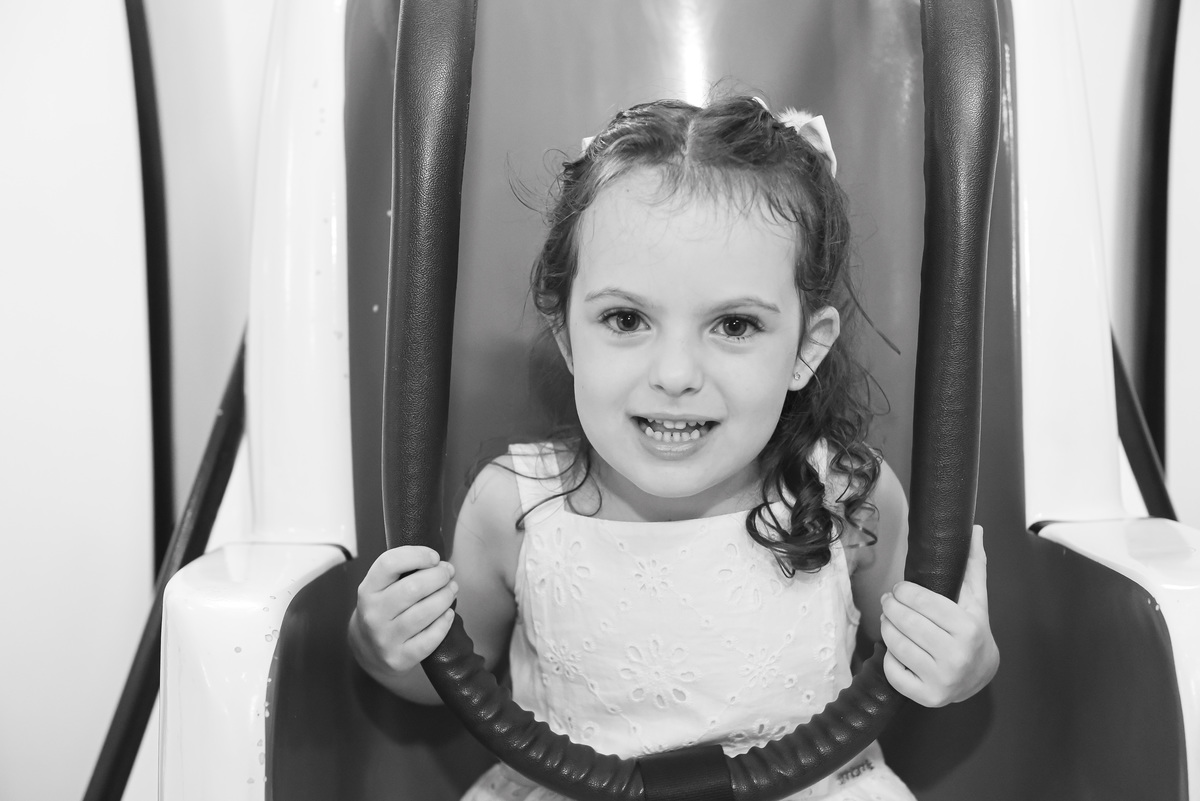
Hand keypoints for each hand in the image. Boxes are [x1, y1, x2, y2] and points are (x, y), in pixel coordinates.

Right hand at [348, 546, 458, 676]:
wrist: (369, 651)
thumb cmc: (385, 609)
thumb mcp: (382, 587)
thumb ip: (404, 571)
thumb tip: (441, 565)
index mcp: (368, 589)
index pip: (389, 563)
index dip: (418, 555)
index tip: (434, 558)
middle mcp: (373, 613)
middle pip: (413, 588)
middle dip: (439, 576)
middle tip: (449, 574)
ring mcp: (385, 638)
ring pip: (424, 613)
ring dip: (445, 597)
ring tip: (452, 590)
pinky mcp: (399, 658)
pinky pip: (430, 639)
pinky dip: (444, 623)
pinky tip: (448, 614)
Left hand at [880, 526, 998, 706]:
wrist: (981, 675)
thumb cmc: (974, 630)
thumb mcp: (976, 598)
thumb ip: (973, 564)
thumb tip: (974, 529)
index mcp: (968, 627)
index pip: (921, 600)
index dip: (904, 591)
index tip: (900, 589)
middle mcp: (956, 656)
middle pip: (904, 621)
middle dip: (891, 606)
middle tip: (889, 602)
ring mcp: (942, 679)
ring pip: (895, 644)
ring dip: (886, 627)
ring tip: (890, 620)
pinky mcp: (927, 697)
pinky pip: (893, 671)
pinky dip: (889, 658)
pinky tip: (898, 650)